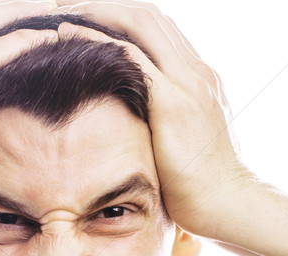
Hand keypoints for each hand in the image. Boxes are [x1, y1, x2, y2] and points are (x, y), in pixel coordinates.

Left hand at [56, 0, 252, 237]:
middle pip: (147, 14)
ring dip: (97, 11)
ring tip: (61, 12)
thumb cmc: (202, 184)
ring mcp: (187, 82)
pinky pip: (129, 56)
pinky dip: (96, 39)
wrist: (226, 202)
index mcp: (198, 78)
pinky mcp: (172, 102)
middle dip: (105, 4)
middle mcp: (194, 71)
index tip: (90, 18)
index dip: (122, 17)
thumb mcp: (185, 143)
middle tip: (67, 6)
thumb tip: (140, 126)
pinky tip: (67, 34)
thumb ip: (166, 123)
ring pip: (138, 22)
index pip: (159, 30)